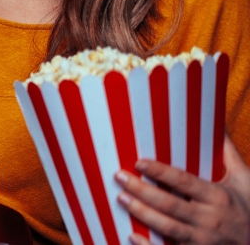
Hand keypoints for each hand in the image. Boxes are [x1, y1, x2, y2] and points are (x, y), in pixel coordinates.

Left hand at [117, 136, 249, 244]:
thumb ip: (228, 153)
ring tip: (121, 198)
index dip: (160, 172)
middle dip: (142, 190)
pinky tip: (132, 236)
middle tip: (119, 177)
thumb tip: (218, 123)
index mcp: (219, 197)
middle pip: (170, 204)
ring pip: (168, 227)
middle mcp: (210, 218)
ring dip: (142, 213)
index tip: (139, 162)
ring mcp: (204, 239)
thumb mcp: (245, 180)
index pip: (184, 182)